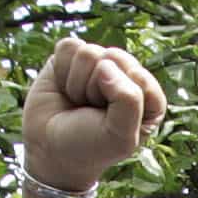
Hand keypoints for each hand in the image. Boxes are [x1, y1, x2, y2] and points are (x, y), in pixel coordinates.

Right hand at [23, 40, 165, 191]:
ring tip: (78, 102)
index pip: (139, 76)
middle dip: (96, 88)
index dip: (118, 98)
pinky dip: (61, 70)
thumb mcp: (120, 137)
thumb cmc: (90, 146)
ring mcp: (98, 64)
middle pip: (114, 58)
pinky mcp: (71, 57)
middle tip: (91, 110)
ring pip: (89, 52)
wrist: (50, 150)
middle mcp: (125, 75)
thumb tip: (105, 64)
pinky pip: (68, 47)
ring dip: (77, 84)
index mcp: (148, 95)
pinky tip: (65, 89)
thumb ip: (128, 101)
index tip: (108, 120)